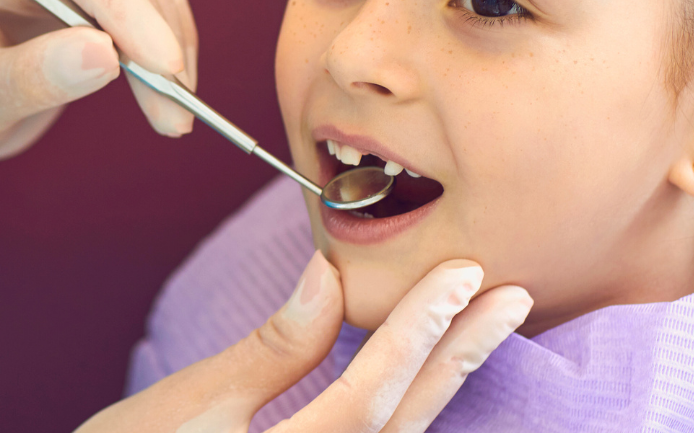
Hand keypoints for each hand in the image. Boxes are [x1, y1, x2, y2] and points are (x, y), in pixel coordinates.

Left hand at [0, 0, 198, 226]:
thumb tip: (107, 56)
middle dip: (152, 33)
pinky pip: (146, 0)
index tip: (160, 65)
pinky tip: (171, 89)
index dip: (122, 5)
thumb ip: (36, 78)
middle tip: (174, 106)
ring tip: (173, 112)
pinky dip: (165, 43)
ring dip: (168, 42)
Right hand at [80, 253, 532, 431]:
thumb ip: (270, 351)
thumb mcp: (183, 408)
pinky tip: (421, 387)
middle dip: (457, 356)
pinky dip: (401, 419)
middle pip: (403, 426)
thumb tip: (327, 274)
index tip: (466, 275)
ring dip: (442, 387)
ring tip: (480, 331)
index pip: (372, 394)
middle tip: (510, 297)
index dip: (422, 331)